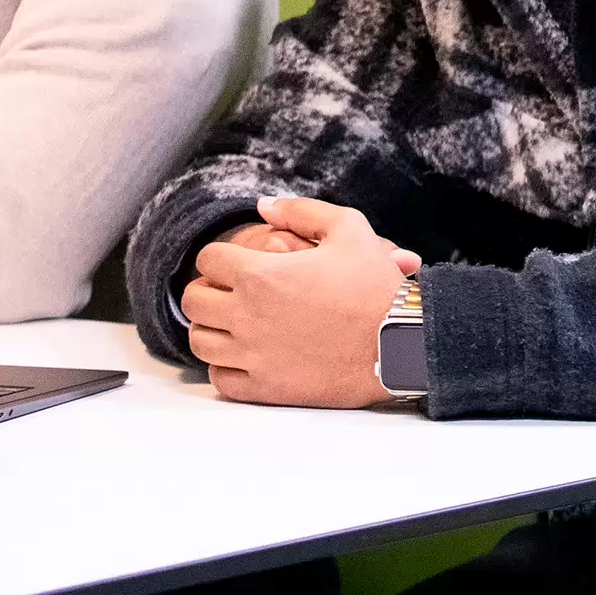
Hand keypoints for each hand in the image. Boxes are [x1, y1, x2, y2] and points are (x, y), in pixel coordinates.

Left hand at [181, 195, 420, 407]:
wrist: (401, 344)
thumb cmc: (376, 286)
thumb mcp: (348, 229)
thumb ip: (301, 211)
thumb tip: (264, 206)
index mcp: (261, 274)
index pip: (208, 259)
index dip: (220, 256)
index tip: (237, 262)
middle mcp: (248, 315)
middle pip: (194, 301)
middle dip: (208, 290)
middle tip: (231, 291)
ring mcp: (253, 355)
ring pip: (200, 341)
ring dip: (212, 328)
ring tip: (235, 323)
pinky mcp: (265, 388)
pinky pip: (220, 378)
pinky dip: (224, 366)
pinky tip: (246, 355)